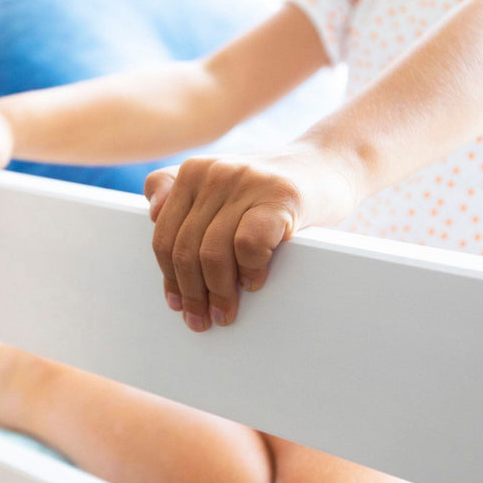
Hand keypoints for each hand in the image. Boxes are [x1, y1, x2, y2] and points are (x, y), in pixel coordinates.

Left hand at [144, 143, 359, 331]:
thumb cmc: (272, 187)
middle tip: (201, 319)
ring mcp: (246, 182)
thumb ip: (185, 193)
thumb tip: (151, 213)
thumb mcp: (224, 181)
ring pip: (211, 253)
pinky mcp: (279, 196)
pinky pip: (247, 245)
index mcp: (193, 171)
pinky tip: (255, 281)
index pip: (164, 235)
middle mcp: (214, 172)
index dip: (168, 276)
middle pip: (184, 248)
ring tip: (226, 313)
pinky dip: (249, 271)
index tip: (176, 302)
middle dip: (191, 293)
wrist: (331, 162)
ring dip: (218, 293)